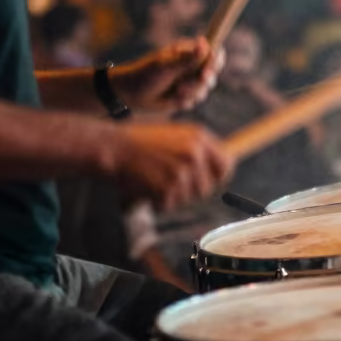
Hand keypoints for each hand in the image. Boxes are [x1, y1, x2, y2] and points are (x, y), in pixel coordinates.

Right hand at [109, 122, 233, 210]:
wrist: (115, 147)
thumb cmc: (142, 142)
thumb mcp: (176, 134)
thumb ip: (199, 149)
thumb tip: (221, 168)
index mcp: (200, 138)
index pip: (226, 166)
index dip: (217, 177)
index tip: (207, 182)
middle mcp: (195, 154)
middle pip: (206, 189)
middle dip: (189, 191)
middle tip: (168, 181)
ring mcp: (182, 173)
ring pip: (187, 200)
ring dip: (172, 196)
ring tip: (155, 179)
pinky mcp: (167, 189)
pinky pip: (168, 205)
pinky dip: (157, 202)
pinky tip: (146, 186)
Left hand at [111, 38, 224, 112]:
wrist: (129, 95)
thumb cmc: (145, 74)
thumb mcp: (166, 65)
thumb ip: (188, 58)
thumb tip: (205, 42)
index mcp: (188, 52)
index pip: (212, 52)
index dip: (215, 61)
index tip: (207, 71)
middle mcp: (191, 66)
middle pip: (211, 73)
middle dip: (201, 82)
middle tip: (185, 85)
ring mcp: (189, 81)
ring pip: (204, 89)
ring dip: (191, 93)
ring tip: (175, 91)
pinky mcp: (185, 96)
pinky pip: (194, 101)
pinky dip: (184, 102)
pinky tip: (171, 99)